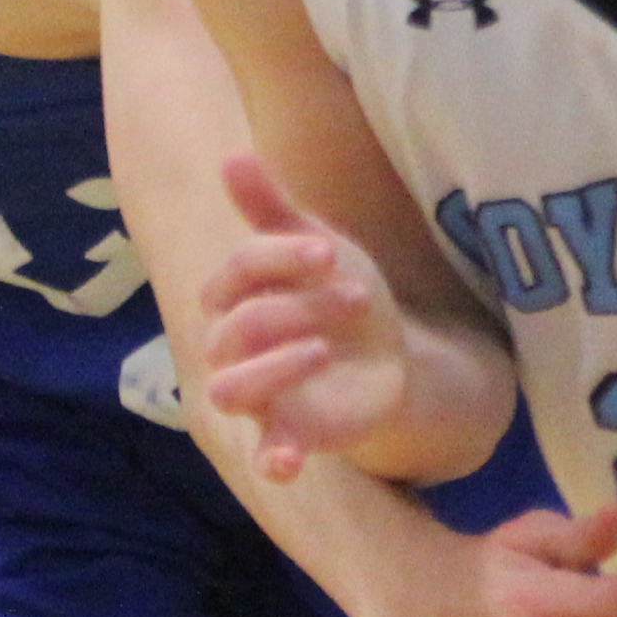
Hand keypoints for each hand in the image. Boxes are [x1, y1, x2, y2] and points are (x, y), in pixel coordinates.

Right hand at [192, 149, 412, 476]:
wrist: (388, 356)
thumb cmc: (338, 293)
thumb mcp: (317, 247)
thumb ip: (271, 209)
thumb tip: (231, 154)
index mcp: (235, 298)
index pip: (235, 275)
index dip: (278, 259)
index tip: (332, 253)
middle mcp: (232, 348)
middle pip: (237, 329)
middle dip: (296, 308)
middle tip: (357, 297)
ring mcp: (257, 396)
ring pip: (229, 390)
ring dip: (273, 368)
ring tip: (324, 350)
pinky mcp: (286, 436)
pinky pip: (264, 454)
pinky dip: (271, 459)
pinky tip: (286, 461)